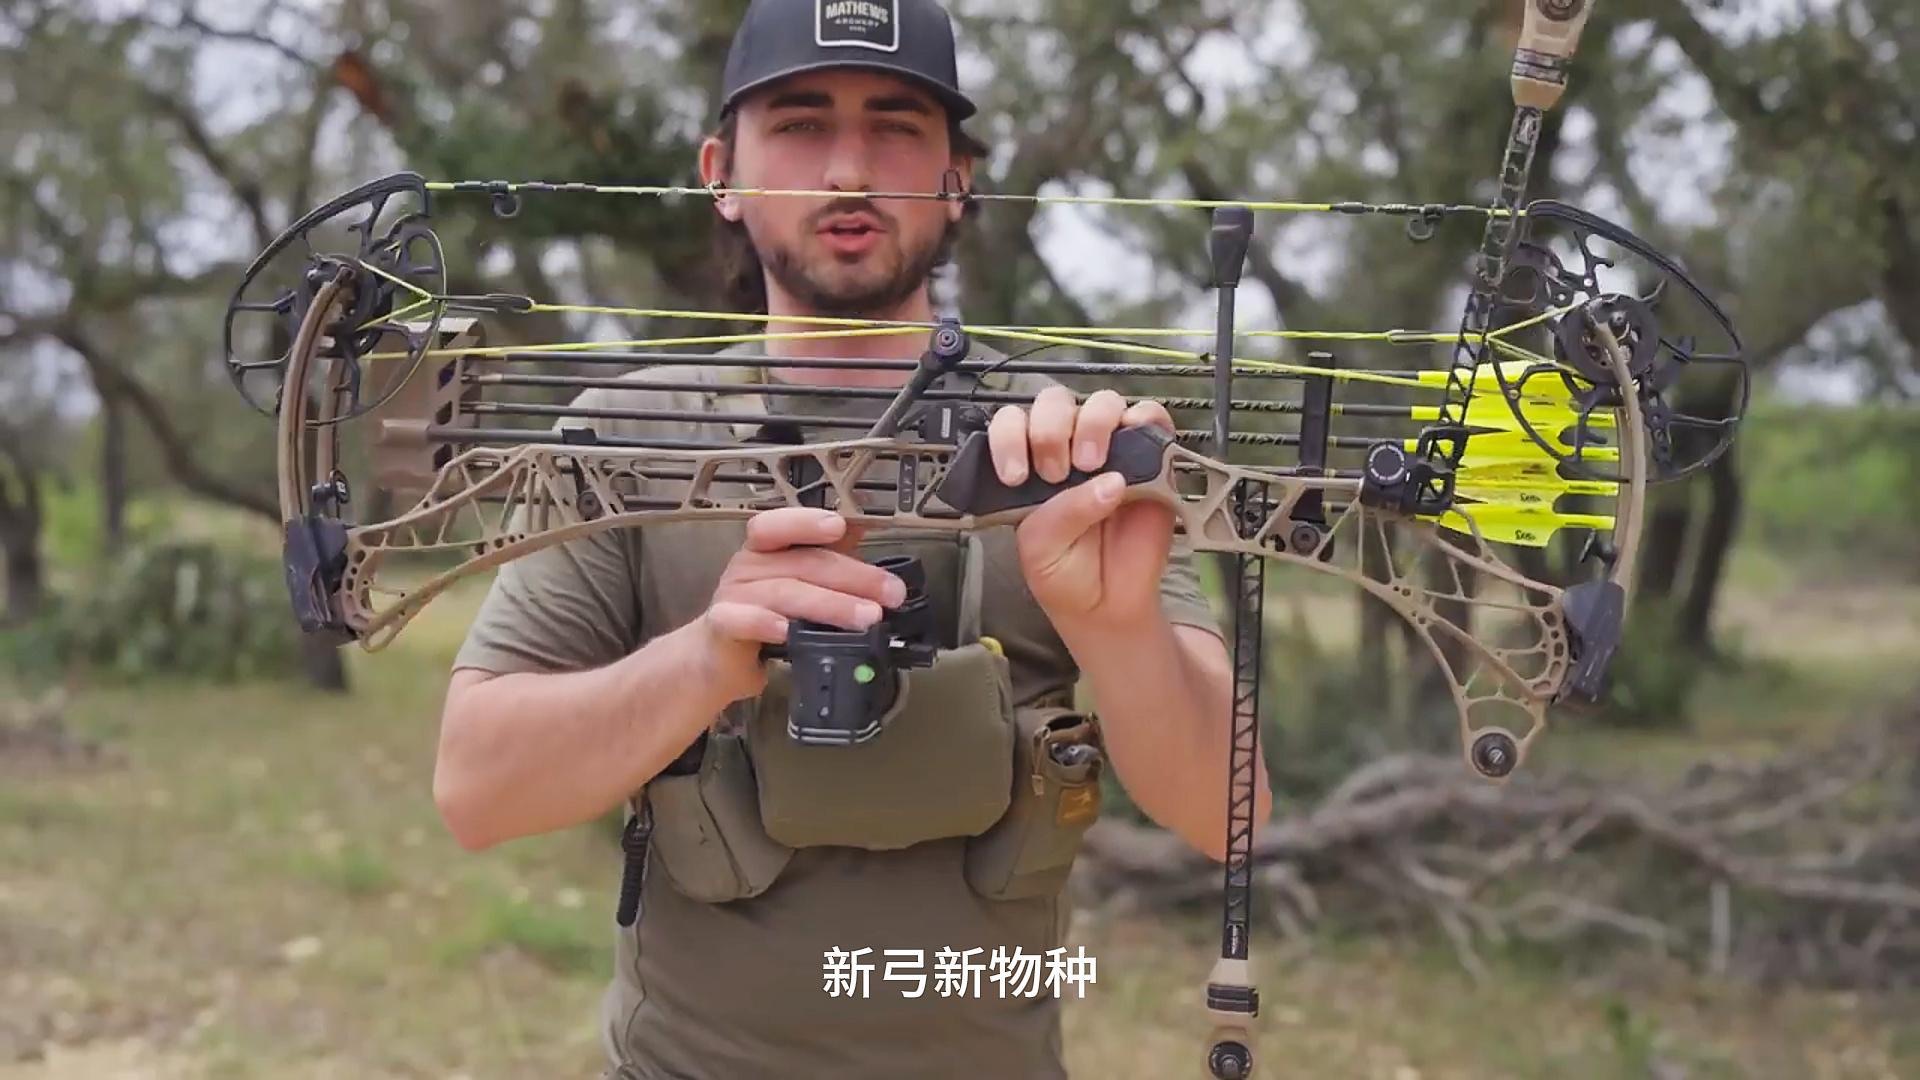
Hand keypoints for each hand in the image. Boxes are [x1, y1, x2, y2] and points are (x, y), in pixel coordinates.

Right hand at [694, 508, 905, 702]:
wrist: (719, 660)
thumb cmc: (763, 615)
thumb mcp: (799, 583)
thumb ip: (830, 557)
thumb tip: (868, 527)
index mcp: (766, 548)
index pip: (782, 524)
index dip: (808, 522)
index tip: (842, 526)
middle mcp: (748, 565)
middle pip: (802, 563)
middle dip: (853, 577)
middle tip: (890, 594)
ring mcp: (732, 595)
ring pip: (784, 592)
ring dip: (830, 604)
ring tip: (865, 618)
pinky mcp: (722, 627)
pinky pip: (741, 619)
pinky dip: (764, 622)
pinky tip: (787, 630)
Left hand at [986, 387, 1178, 624]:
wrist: (1108, 607)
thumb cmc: (1066, 575)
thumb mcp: (1042, 548)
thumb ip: (1061, 512)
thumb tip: (1107, 482)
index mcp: (1030, 465)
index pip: (1012, 424)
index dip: (1009, 437)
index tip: (1015, 475)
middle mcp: (1069, 450)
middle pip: (1056, 403)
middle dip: (1049, 429)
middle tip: (1055, 472)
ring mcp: (1112, 451)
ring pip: (1102, 402)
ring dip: (1093, 424)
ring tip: (1092, 464)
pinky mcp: (1152, 459)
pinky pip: (1151, 417)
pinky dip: (1142, 421)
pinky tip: (1130, 452)